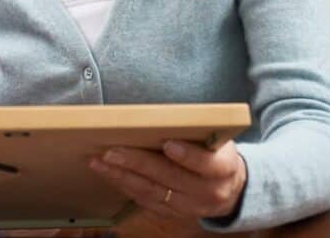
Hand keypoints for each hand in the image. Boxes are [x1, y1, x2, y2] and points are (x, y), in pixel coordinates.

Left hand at [89, 140, 246, 219]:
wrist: (230, 188)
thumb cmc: (216, 153)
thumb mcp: (216, 139)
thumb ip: (195, 131)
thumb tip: (159, 114)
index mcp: (224, 168)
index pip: (206, 163)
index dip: (187, 155)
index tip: (168, 144)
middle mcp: (208, 192)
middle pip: (170, 177)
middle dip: (137, 163)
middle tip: (111, 152)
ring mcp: (190, 207)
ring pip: (152, 192)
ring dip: (122, 176)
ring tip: (99, 161)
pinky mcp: (174, 214)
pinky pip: (145, 201)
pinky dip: (125, 186)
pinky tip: (108, 174)